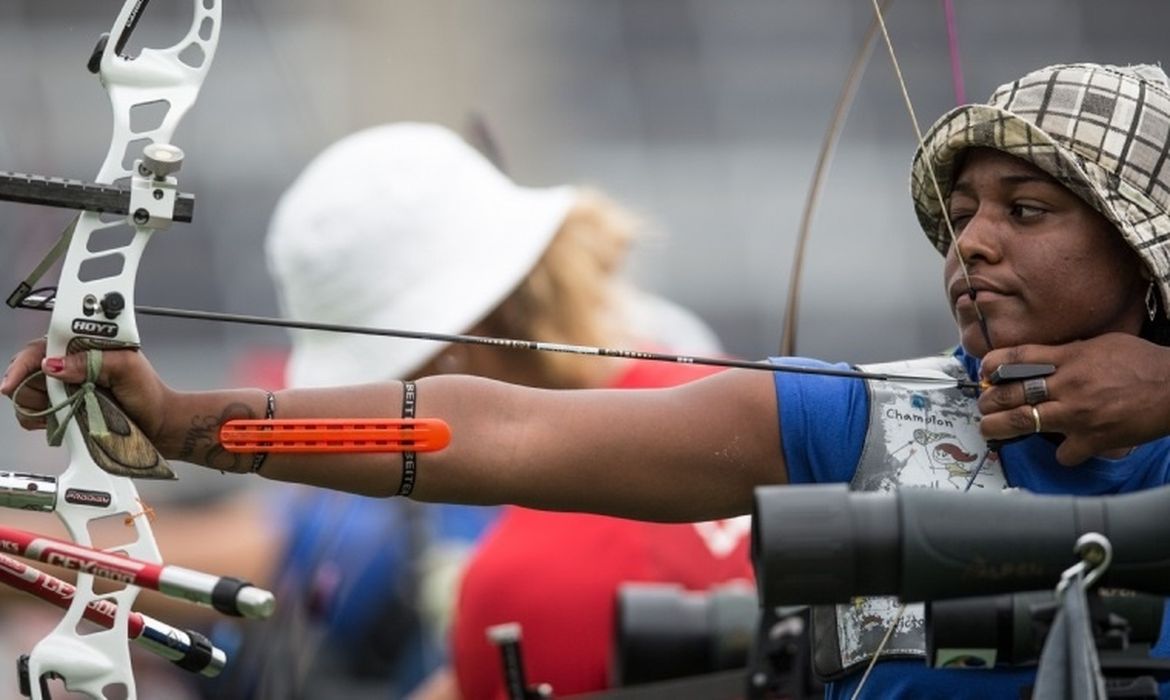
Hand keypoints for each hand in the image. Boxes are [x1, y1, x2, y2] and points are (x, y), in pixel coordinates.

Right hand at [1, 337, 172, 442]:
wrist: (158, 424)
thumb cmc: (148, 392)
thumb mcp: (126, 367)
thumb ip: (93, 361)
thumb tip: (56, 364)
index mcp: (81, 345)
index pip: (41, 347)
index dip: (24, 364)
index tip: (13, 383)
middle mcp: (68, 364)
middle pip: (27, 371)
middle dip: (32, 387)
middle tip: (55, 399)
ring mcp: (63, 387)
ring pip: (26, 394)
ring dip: (38, 405)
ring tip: (67, 409)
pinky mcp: (61, 408)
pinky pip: (33, 414)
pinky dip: (39, 419)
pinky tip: (61, 419)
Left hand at [978, 333, 1169, 464]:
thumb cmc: (1142, 362)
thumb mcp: (1099, 345)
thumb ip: (1067, 353)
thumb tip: (1042, 358)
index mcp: (1068, 357)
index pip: (1015, 358)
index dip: (990, 366)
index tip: (983, 373)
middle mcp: (1067, 385)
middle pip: (1008, 394)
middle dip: (988, 402)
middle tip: (984, 406)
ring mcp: (1077, 414)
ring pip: (1020, 422)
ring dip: (999, 428)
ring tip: (991, 429)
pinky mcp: (1092, 440)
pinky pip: (1062, 453)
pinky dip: (1061, 453)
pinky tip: (1065, 448)